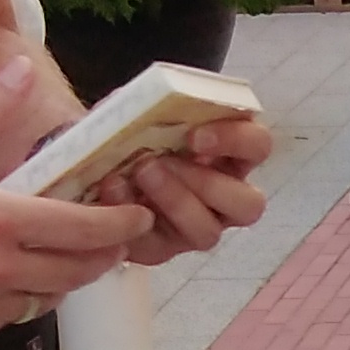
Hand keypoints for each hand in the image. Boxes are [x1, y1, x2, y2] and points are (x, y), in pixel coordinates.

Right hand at [0, 59, 152, 334]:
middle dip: (104, 254)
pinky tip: (18, 274)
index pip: (83, 231)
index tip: (138, 214)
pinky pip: (9, 318)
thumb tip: (21, 69)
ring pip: (46, 300)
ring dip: (65, 278)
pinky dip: (24, 298)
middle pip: (77, 273)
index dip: (121, 225)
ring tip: (68, 252)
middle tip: (114, 235)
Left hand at [97, 116, 273, 264]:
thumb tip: (135, 101)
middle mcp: (223, 196)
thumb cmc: (127, 131)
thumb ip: (147, 102)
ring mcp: (195, 227)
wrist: (92, 159)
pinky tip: (112, 190)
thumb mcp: (138, 108)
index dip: (236, 141)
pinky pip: (159, 246)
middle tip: (163, 161)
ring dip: (174, 201)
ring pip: (209, 233)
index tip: (195, 136)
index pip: (257, 147)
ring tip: (138, 174)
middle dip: (208, 184)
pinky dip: (135, 217)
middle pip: (250, 205)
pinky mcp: (161, 248)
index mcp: (230, 154)